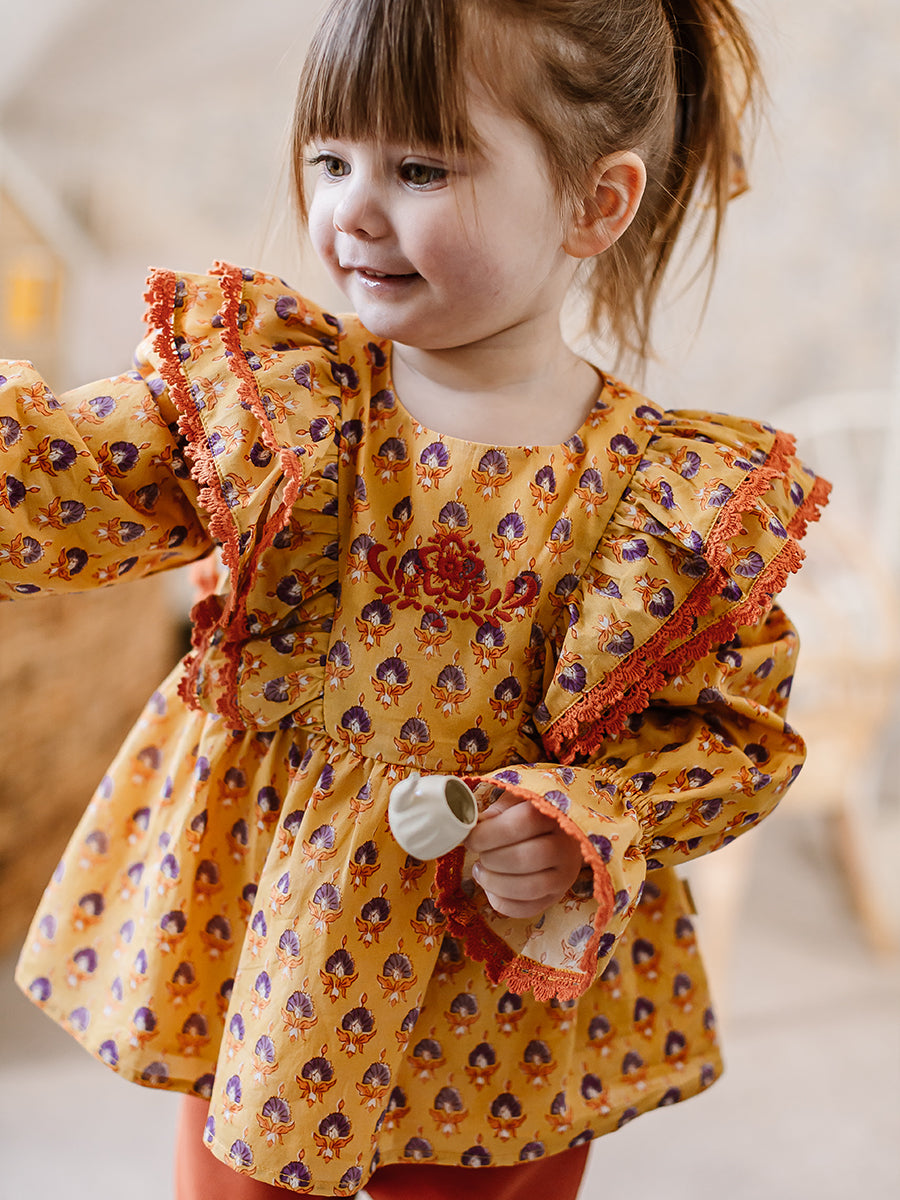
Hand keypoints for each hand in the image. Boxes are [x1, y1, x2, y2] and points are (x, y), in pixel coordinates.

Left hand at [464, 790, 583, 918]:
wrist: (562, 835)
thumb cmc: (531, 815)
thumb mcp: (516, 802)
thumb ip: (496, 813)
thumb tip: (473, 827)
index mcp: (555, 814)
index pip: (523, 823)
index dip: (489, 833)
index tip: (471, 838)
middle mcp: (566, 847)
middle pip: (525, 858)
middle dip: (491, 859)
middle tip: (478, 854)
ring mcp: (564, 876)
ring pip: (528, 888)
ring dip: (494, 882)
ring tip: (480, 871)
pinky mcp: (557, 897)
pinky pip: (527, 909)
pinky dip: (501, 902)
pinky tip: (491, 888)